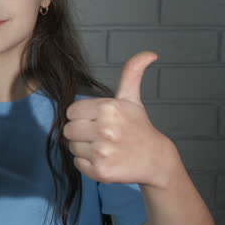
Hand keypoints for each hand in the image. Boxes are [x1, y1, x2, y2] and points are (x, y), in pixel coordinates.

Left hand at [64, 51, 177, 187]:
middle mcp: (105, 130)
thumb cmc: (139, 127)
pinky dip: (87, 164)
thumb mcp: (132, 99)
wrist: (156, 160)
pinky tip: (105, 160)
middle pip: (68, 130)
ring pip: (72, 147)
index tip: (97, 120)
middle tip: (100, 135)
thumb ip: (132, 73)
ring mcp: (102, 152)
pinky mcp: (100, 171)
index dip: (82, 116)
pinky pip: (77, 163)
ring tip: (104, 147)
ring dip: (83, 148)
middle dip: (80, 132)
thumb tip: (150, 53)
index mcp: (108, 108)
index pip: (71, 111)